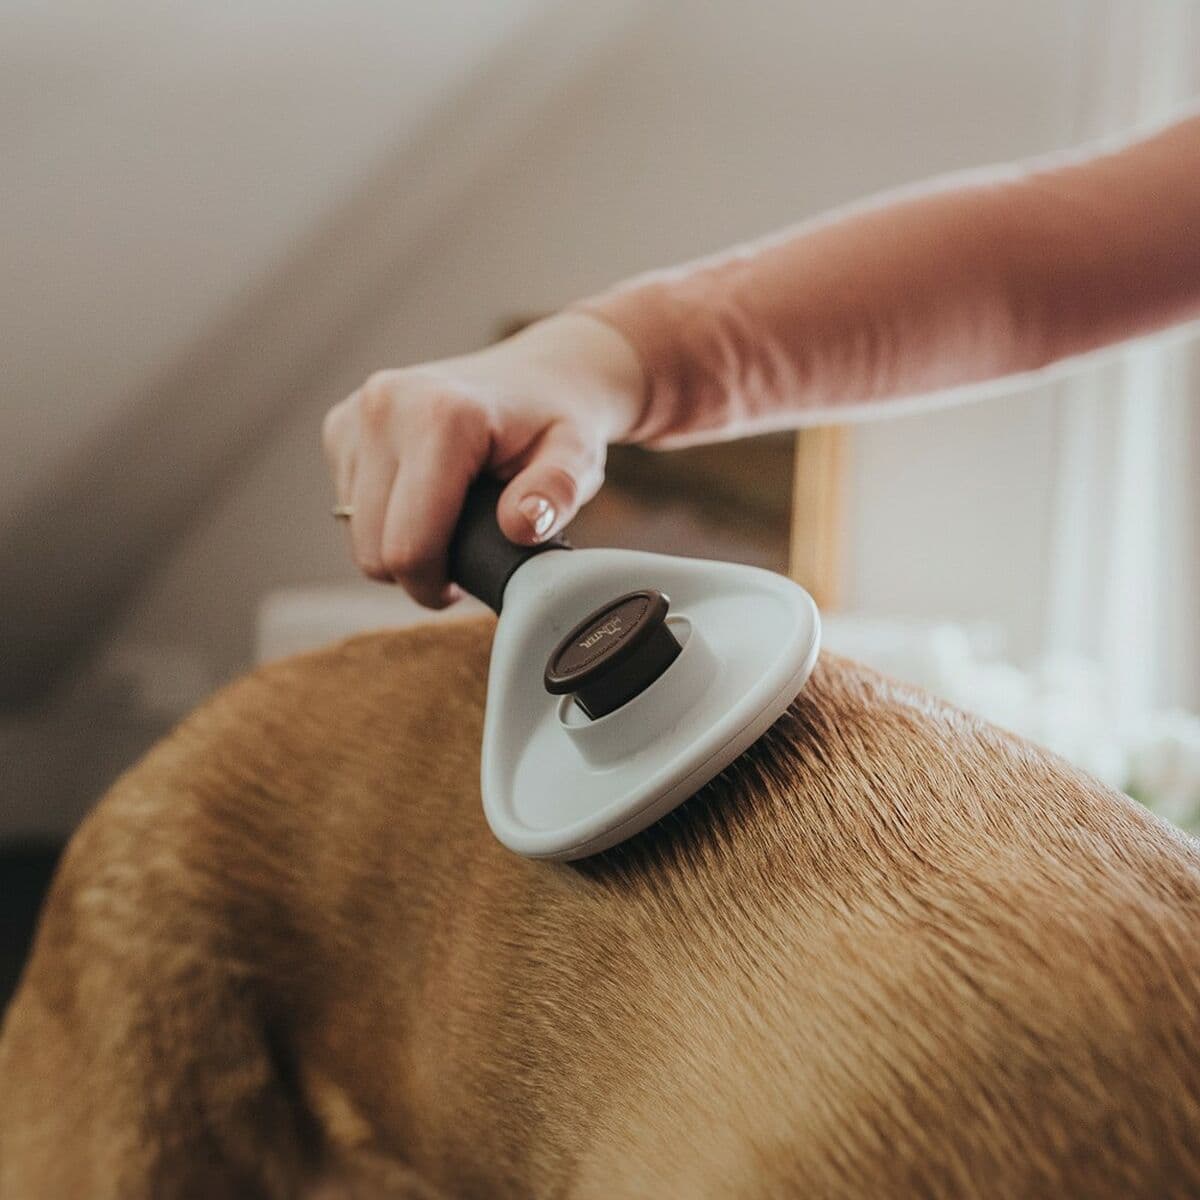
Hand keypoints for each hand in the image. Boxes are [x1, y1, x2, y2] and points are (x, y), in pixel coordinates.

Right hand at [322, 312, 643, 606]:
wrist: (537, 376)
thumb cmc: (556, 424)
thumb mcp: (577, 458)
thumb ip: (557, 494)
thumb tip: (520, 526)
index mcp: (440, 415)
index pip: (409, 546)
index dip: (436, 586)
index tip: (468, 584)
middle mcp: (385, 406)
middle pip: (373, 550)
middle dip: (417, 571)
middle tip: (465, 554)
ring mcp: (356, 414)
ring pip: (355, 534)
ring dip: (400, 544)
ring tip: (451, 521)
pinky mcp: (341, 425)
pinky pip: (348, 508)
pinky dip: (384, 519)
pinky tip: (424, 496)